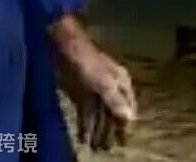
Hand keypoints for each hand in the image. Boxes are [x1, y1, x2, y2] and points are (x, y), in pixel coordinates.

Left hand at [51, 16, 137, 151]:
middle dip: (111, 130)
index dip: (126, 124)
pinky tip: (83, 137)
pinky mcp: (80, 94)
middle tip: (108, 148)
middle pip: (112, 113)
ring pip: (99, 114)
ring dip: (97, 130)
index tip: (124, 140)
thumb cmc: (88, 62)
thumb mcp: (103, 82)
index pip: (127, 107)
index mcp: (121, 82)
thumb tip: (129, 118)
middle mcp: (110, 87)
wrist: (65, 48)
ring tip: (95, 147)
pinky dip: (86, 125)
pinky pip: (86, 113)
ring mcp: (95, 91)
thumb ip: (114, 100)